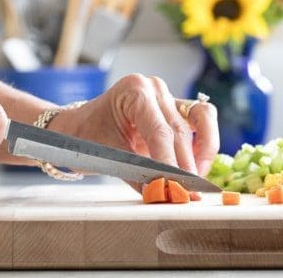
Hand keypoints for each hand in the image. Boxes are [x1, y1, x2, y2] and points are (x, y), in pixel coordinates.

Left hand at [49, 74, 219, 177]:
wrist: (79, 127)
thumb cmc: (86, 136)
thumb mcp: (108, 156)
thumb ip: (137, 175)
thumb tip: (160, 195)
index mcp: (134, 90)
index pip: (160, 132)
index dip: (170, 163)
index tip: (175, 188)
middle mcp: (154, 88)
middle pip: (180, 131)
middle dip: (185, 167)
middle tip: (186, 194)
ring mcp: (167, 95)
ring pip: (201, 121)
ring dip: (201, 154)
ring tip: (194, 182)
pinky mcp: (176, 107)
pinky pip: (201, 121)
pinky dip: (204, 144)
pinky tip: (197, 167)